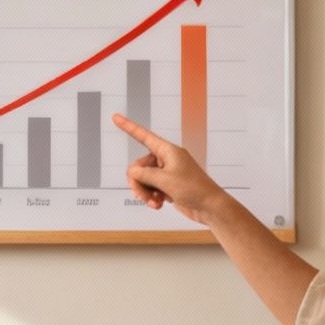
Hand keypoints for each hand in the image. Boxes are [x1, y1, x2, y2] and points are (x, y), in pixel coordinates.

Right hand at [111, 113, 230, 224]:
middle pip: (138, 166)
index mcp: (168, 151)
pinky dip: (151, 197)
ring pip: (143, 180)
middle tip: (144, 196)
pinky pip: (150, 188)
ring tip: (154, 202)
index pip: (143, 136)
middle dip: (138, 182)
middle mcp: (166, 159)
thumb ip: (143, 174)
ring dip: (145, 192)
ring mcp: (166, 173)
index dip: (128, 127)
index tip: (115, 117)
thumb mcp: (164, 180)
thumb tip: (133, 173)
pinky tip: (158, 204)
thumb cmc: (194, 189)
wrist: (209, 207)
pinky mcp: (167, 186)